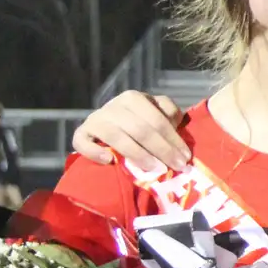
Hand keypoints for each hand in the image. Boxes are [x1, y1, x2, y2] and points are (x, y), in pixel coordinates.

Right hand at [71, 91, 188, 170]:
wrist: (107, 125)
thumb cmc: (139, 122)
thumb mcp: (156, 113)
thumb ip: (168, 114)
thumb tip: (176, 124)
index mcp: (134, 99)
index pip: (157, 119)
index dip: (173, 139)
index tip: (185, 158)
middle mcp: (114, 106)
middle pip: (140, 129)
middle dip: (162, 150)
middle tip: (176, 167)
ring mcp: (96, 119)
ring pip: (116, 136)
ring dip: (137, 154)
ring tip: (154, 169)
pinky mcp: (82, 133)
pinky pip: (83, 142)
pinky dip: (95, 152)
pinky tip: (110, 161)